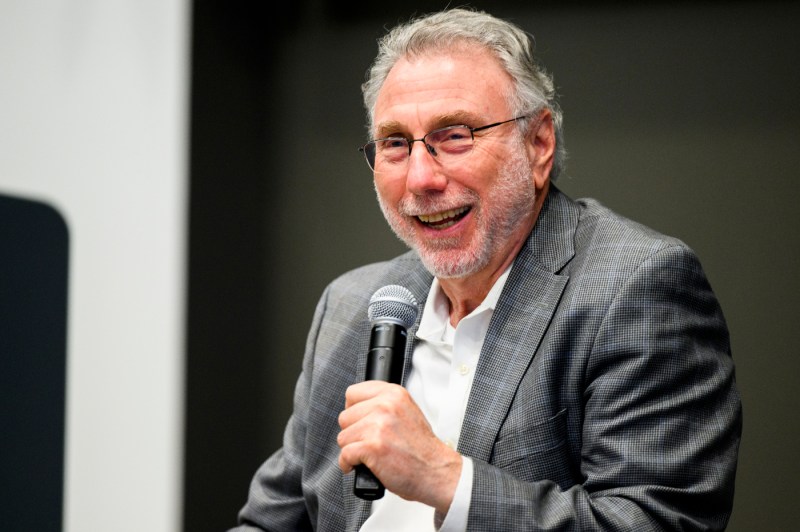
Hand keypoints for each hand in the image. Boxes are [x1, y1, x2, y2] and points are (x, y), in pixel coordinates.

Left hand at [337, 380, 461, 513]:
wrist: (436, 471)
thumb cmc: (421, 447)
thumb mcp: (407, 411)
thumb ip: (384, 404)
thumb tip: (358, 408)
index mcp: (394, 394)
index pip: (353, 393)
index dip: (353, 410)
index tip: (359, 421)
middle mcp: (385, 405)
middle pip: (345, 417)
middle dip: (353, 433)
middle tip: (369, 442)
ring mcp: (378, 426)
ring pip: (343, 437)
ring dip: (352, 449)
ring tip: (370, 454)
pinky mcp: (372, 447)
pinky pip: (344, 455)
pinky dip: (349, 464)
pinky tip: (362, 466)